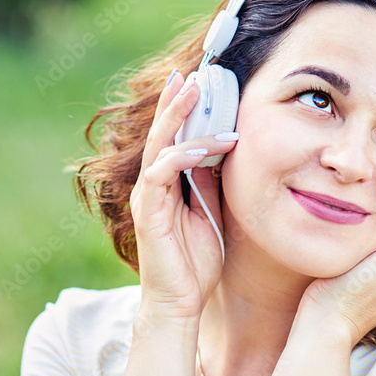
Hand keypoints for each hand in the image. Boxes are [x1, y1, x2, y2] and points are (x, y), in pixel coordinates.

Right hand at [129, 71, 238, 322]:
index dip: (185, 108)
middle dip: (178, 100)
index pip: (175, 135)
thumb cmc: (197, 261)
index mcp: (169, 182)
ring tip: (197, 93)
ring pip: (160, 145)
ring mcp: (149, 196)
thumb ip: (213, 181)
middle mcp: (154, 184)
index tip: (202, 81)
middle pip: (163, 132)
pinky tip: (201, 146)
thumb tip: (227, 149)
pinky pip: (161, 174)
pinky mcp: (149, 212)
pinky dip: (180, 156)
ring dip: (179, 118)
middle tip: (194, 73)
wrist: (180, 303)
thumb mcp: (214, 211)